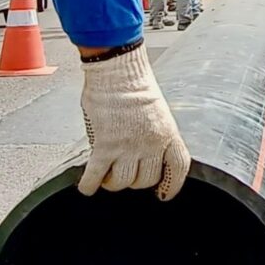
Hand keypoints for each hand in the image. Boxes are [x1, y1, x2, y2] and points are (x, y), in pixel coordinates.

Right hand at [78, 44, 190, 198]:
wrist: (117, 70)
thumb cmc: (134, 84)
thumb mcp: (158, 112)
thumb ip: (154, 135)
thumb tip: (143, 154)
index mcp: (168, 134)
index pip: (178, 169)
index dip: (170, 186)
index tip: (162, 194)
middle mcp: (151, 144)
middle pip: (146, 180)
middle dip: (134, 181)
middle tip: (124, 173)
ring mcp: (128, 147)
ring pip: (122, 182)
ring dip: (113, 182)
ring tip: (106, 175)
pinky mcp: (105, 145)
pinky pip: (96, 175)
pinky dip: (90, 184)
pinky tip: (87, 186)